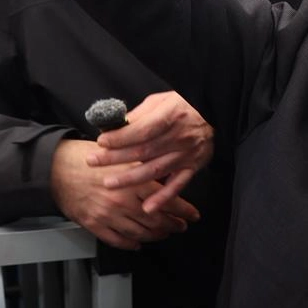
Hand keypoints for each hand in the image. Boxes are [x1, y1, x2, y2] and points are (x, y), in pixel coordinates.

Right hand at [50, 139, 198, 250]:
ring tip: (162, 234)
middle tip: (180, 226)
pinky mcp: (94, 225)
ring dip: (155, 236)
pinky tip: (137, 244)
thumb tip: (161, 175)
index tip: (192, 215)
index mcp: (132, 183)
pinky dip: (131, 245)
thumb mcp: (119, 156)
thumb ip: (140, 167)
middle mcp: (123, 202)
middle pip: (156, 221)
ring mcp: (108, 216)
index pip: (166, 200)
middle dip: (172, 226)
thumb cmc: (85, 158)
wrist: (55, 168)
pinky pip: (118, 240)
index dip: (183, 210)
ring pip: (140, 234)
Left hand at [89, 91, 213, 212]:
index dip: (120, 138)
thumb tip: (117, 125)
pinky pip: (177, 186)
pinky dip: (163, 198)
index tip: (101, 142)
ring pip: (155, 170)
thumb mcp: (161, 100)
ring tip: (110, 183)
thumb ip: (140, 114)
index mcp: (170, 116)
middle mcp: (179, 137)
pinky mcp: (192, 167)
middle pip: (143, 151)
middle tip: (93, 162)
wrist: (214, 111)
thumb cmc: (184, 103)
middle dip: (115, 158)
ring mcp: (186, 154)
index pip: (141, 130)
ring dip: (131, 179)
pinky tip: (148, 207)